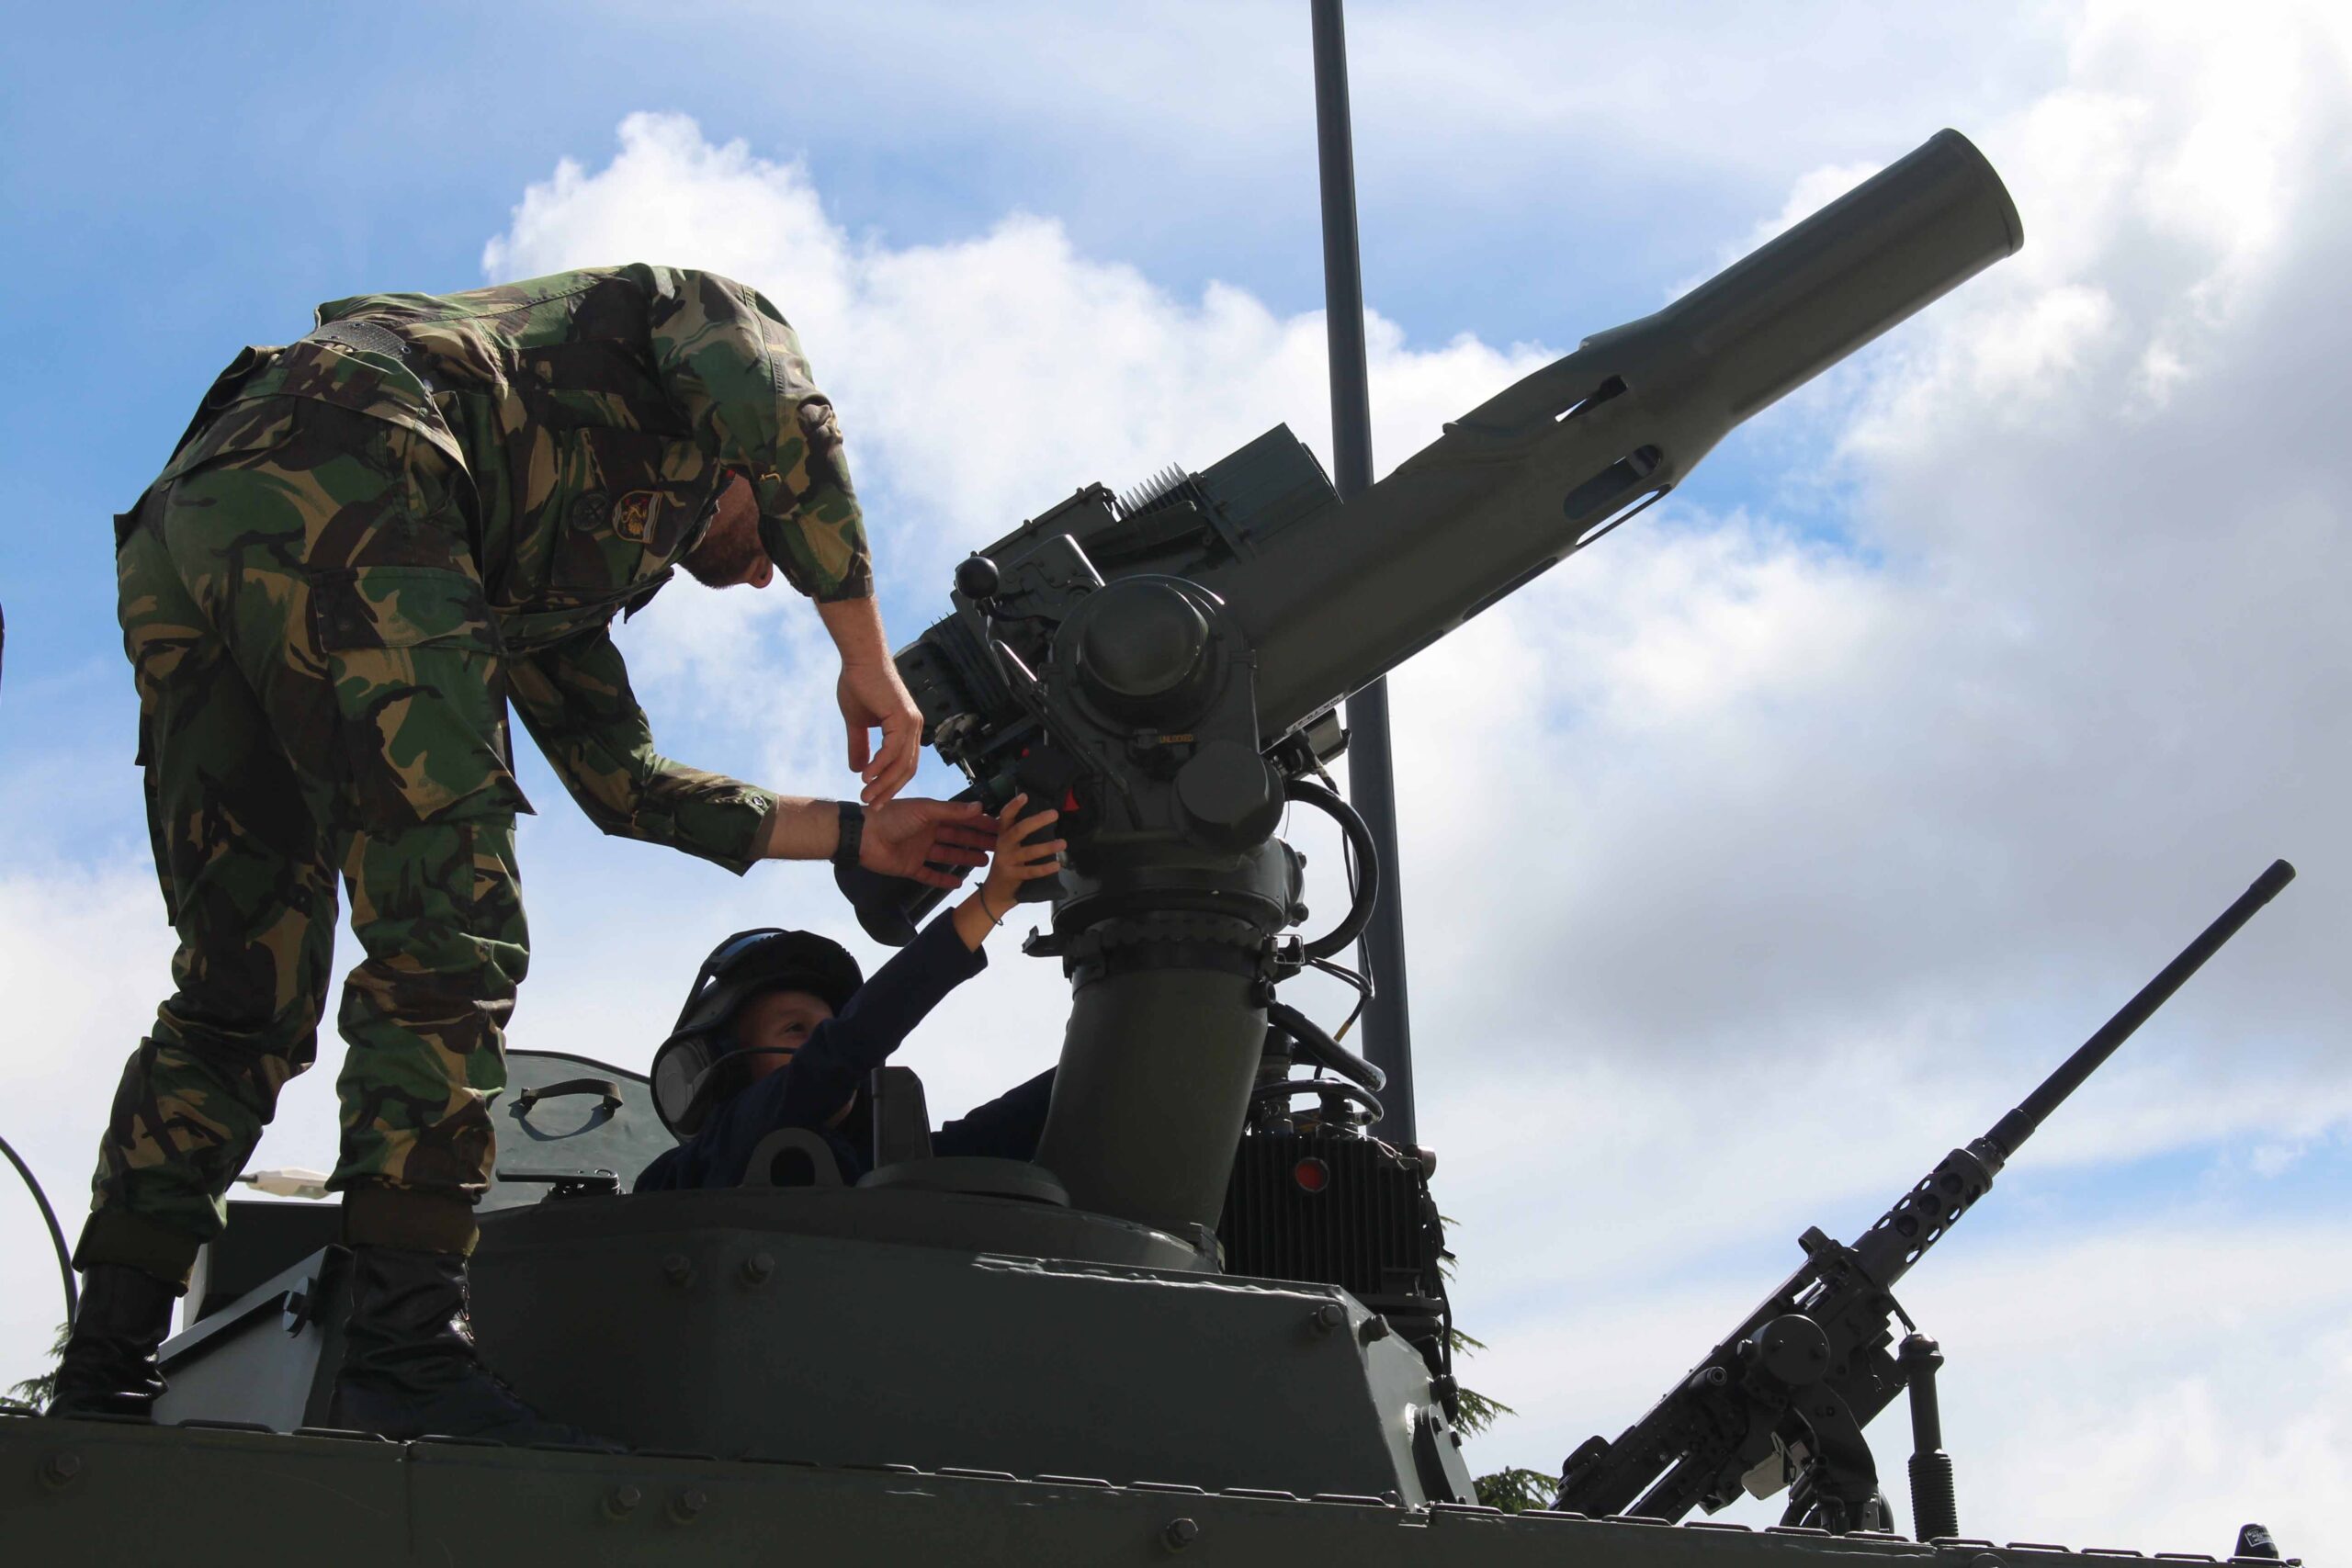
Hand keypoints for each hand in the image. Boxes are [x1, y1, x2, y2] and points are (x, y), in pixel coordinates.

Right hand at [838, 660, 923, 805]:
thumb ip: (860, 745)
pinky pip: (892, 750)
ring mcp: (911, 722)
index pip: (903, 764)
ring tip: (866, 797)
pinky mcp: (902, 717)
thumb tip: (858, 769)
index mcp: (906, 728)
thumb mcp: (857, 722)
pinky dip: (880, 765)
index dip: (890, 783)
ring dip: (883, 783)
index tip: (875, 798)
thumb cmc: (859, 683)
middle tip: (872, 806)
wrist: (860, 659)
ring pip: (901, 763)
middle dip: (889, 790)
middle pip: (906, 769)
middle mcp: (913, 727)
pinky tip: (866, 776)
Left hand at [860, 798, 994, 889]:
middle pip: (957, 837)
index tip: (998, 826)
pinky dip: (942, 878)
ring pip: (947, 855)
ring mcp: (919, 850)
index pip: (961, 819)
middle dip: (977, 841)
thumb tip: (979, 806)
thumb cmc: (892, 817)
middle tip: (998, 846)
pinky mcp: (910, 867)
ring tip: (984, 862)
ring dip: (965, 858)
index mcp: (931, 815)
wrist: (863, 836)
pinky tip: (957, 882)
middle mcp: (927, 832)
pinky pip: (929, 874)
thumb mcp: (925, 810)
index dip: (979, 823)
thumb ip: (952, 811)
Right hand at [975, 794, 1065, 921]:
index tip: (1025, 796)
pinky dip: (1044, 868)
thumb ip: (1020, 834)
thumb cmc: (1008, 864)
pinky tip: (1057, 865)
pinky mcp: (1013, 876)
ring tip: (1063, 843)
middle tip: (1054, 814)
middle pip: (1019, 830)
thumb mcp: (1009, 847)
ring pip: (1028, 852)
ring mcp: (1007, 861)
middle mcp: (1003, 846)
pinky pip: (1031, 871)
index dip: (1014, 806)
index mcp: (1003, 835)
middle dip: (1037, 821)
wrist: (994, 892)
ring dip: (1047, 847)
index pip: (1006, 817)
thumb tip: (1043, 817)